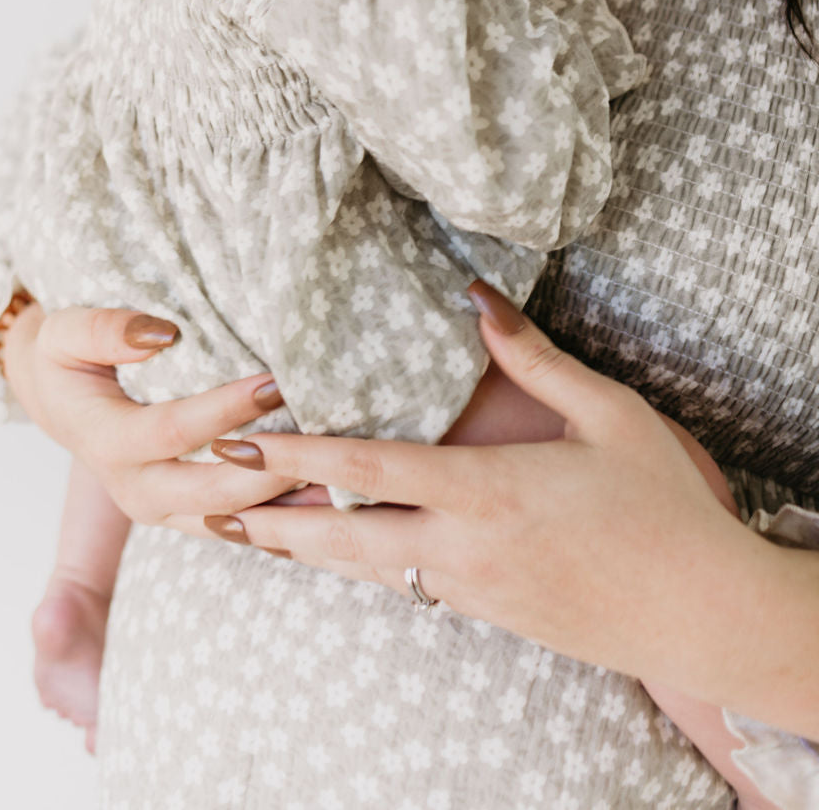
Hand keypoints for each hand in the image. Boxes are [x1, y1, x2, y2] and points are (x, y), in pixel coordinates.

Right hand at [2, 302, 297, 527]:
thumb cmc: (68, 356)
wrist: (60, 398)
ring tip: (336, 470)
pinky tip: (326, 500)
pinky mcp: (184, 516)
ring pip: (232, 520)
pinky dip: (280, 520)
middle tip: (322, 430)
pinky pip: (238, 529)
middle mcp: (134, 489)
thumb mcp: (65, 333)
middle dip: (269, 465)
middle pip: (212, 491)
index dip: (226, 409)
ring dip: (283, 501)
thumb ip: (105, 329)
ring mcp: (161, 510)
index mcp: (107, 443)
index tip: (273, 382)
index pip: (175, 432)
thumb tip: (162, 333)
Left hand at [212, 286, 787, 714]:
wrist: (707, 615)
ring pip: (365, 571)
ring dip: (300, 550)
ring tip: (244, 531)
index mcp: (487, 493)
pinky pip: (404, 588)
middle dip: (269, 516)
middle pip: (342, 537)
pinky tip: (333, 555)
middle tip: (203, 498)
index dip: (296, 456)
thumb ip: (534, 356)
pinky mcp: (491, 616)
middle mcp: (466, 550)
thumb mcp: (608, 414)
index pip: (370, 471)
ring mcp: (474, 593)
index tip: (238, 442)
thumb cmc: (663, 507)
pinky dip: (354, 569)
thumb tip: (476, 295)